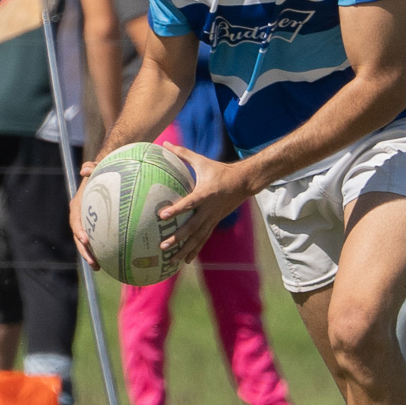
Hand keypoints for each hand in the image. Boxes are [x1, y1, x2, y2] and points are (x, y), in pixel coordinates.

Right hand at [69, 161, 98, 267]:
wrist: (103, 178)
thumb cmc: (100, 173)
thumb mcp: (95, 168)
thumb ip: (91, 168)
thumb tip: (85, 170)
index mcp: (77, 206)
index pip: (75, 220)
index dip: (78, 230)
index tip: (85, 239)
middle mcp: (79, 217)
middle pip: (79, 237)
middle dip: (84, 251)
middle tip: (92, 261)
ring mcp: (87, 224)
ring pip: (86, 244)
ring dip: (90, 256)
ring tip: (98, 268)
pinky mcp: (95, 229)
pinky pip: (97, 242)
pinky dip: (101, 252)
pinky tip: (112, 262)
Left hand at [158, 145, 252, 260]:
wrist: (244, 182)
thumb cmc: (220, 170)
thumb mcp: (202, 161)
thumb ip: (182, 153)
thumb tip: (164, 143)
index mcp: (205, 194)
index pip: (189, 203)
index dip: (176, 210)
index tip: (162, 216)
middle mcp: (209, 209)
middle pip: (192, 227)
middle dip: (178, 237)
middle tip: (163, 245)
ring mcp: (213, 218)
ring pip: (198, 237)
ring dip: (185, 249)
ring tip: (172, 260)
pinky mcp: (214, 223)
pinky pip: (203, 239)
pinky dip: (194, 250)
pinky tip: (185, 260)